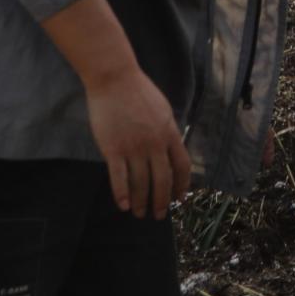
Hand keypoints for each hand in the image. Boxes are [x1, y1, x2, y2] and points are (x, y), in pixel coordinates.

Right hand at [86, 66, 191, 218]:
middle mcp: (155, 143)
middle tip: (159, 215)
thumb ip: (167, 131)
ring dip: (141, 201)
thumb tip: (171, 148)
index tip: (180, 199)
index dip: (182, 185)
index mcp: (169, 132)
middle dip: (161, 200)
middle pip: (162, 179)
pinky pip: (119, 177)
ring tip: (139, 214)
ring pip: (141, 182)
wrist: (115, 80)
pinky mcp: (113, 148)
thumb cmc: (138, 93)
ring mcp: (134, 147)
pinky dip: (122, 194)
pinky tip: (123, 206)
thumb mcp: (163, 110)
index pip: (181, 165)